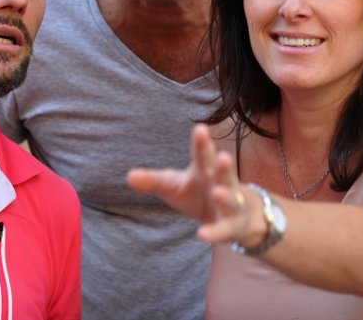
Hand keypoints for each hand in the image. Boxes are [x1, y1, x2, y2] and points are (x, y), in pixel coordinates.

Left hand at [127, 124, 261, 244]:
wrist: (233, 216)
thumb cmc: (197, 194)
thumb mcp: (173, 186)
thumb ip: (153, 181)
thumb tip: (129, 176)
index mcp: (204, 170)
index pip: (203, 154)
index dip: (201, 143)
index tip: (200, 128)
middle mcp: (220, 183)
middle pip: (222, 173)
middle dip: (223, 165)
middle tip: (223, 155)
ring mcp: (231, 204)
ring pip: (231, 199)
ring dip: (226, 196)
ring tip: (217, 193)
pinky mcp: (232, 226)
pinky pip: (224, 230)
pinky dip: (214, 233)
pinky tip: (202, 235)